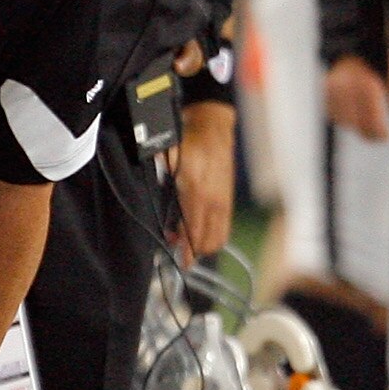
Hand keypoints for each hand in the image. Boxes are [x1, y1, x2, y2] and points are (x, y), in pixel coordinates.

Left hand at [168, 101, 235, 258]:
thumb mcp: (169, 160)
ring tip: (185, 239)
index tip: (181, 262)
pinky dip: (212, 235)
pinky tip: (199, 231)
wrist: (212, 127)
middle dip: (192, 250)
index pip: (193, 230)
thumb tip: (160, 211)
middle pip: (207, 240)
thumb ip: (164, 185)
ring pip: (218, 237)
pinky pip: (223, 228)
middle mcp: (213, 200)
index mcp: (196, 190)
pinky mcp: (228, 200)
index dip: (186, 249)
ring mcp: (223, 201)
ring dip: (203, 244)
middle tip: (175, 246)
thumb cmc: (188, 142)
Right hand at [324, 54, 388, 139]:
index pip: (370, 116)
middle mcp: (346, 88)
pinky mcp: (325, 95)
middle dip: (369, 133)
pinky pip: (336, 115)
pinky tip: (357, 116)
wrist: (352, 44)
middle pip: (356, 122)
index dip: (378, 130)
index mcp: (365, 83)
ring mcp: (332, 92)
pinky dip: (346, 119)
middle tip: (381, 138)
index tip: (386, 137)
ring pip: (345, 121)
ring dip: (358, 127)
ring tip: (371, 128)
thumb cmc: (377, 60)